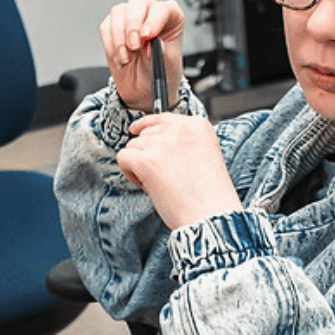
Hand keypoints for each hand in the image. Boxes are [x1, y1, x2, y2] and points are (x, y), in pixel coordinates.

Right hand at [99, 0, 183, 112]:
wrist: (144, 89)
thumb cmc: (161, 73)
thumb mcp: (168, 67)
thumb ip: (162, 53)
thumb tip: (152, 42)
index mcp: (171, 18)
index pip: (163, 8)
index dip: (153, 20)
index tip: (146, 36)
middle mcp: (151, 12)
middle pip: (137, 3)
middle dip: (132, 26)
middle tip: (133, 47)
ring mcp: (130, 16)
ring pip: (118, 12)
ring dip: (119, 38)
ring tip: (127, 58)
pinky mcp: (114, 25)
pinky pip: (106, 27)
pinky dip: (110, 45)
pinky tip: (120, 58)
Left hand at [116, 113, 240, 228]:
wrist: (211, 215)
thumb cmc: (210, 195)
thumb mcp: (205, 156)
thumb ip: (184, 143)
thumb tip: (155, 142)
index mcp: (198, 126)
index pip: (163, 119)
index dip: (152, 132)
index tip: (141, 134)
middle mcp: (179, 129)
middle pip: (147, 133)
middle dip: (149, 153)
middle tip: (162, 174)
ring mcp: (161, 144)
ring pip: (133, 145)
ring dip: (139, 164)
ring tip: (158, 183)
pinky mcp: (146, 160)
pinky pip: (123, 157)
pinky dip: (129, 172)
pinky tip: (145, 184)